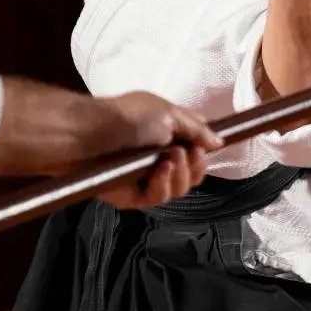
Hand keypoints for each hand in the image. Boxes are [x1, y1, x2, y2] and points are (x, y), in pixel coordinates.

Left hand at [85, 91, 222, 209]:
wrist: (92, 135)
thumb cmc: (128, 117)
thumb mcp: (168, 112)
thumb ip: (196, 129)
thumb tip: (219, 141)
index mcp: (166, 134)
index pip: (195, 146)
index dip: (205, 148)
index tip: (211, 145)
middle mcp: (159, 157)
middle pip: (192, 173)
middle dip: (196, 164)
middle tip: (191, 152)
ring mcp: (146, 178)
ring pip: (179, 188)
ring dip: (181, 174)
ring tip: (172, 157)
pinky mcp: (134, 197)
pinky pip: (159, 197)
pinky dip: (163, 185)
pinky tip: (160, 170)